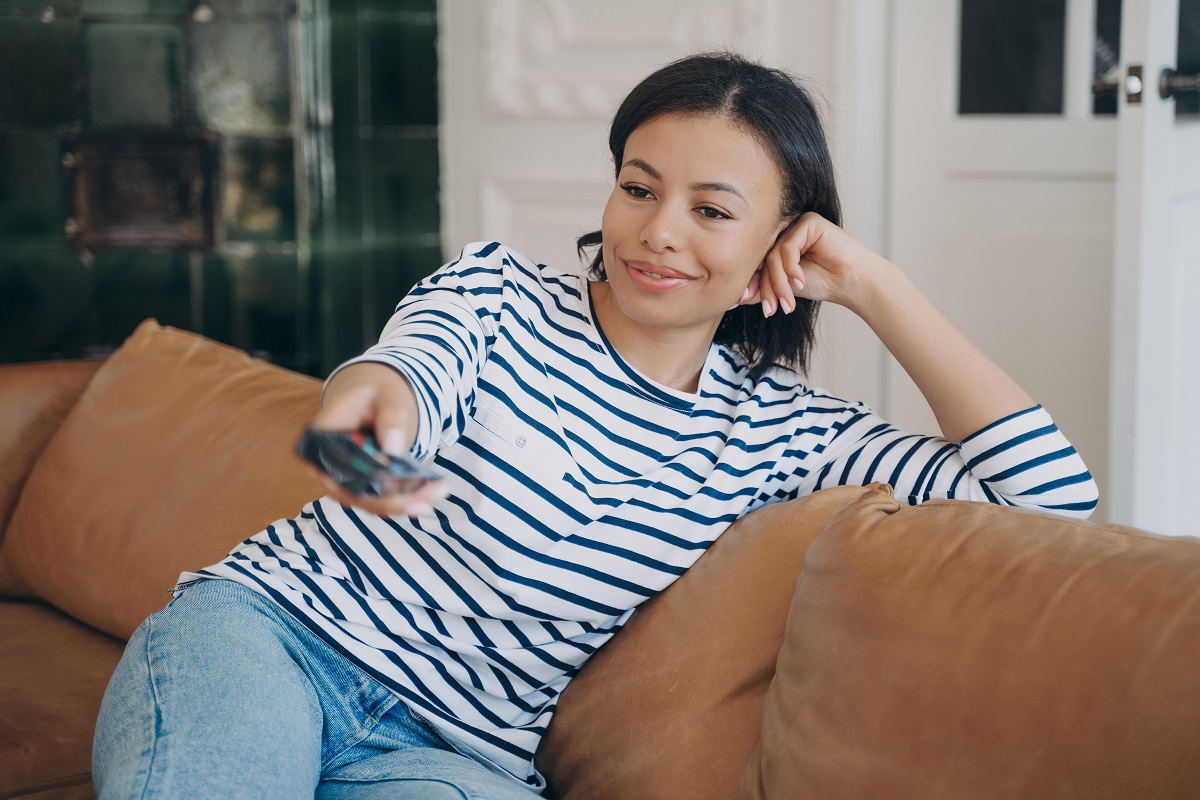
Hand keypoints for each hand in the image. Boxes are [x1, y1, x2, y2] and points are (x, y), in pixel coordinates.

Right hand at [308, 362, 448, 516]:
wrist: (374, 401)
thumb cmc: (375, 396)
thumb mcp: (387, 397)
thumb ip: (390, 417)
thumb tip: (393, 450)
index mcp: (321, 442)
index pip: (335, 472)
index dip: (361, 486)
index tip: (394, 489)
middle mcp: (327, 468)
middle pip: (356, 495)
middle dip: (394, 501)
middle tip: (429, 499)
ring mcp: (345, 481)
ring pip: (373, 502)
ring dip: (407, 502)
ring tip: (439, 491)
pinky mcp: (365, 487)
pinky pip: (384, 498)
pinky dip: (409, 497)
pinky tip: (433, 490)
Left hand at [739, 212, 888, 316]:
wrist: (852, 282)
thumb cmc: (823, 283)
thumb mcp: (785, 289)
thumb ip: (760, 290)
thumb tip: (731, 299)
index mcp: (776, 243)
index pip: (756, 262)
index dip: (752, 284)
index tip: (748, 304)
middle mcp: (784, 231)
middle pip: (762, 258)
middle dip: (765, 287)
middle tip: (771, 310)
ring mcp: (796, 224)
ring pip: (774, 255)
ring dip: (779, 282)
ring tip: (788, 302)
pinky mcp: (808, 221)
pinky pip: (788, 246)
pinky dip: (791, 268)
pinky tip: (800, 282)